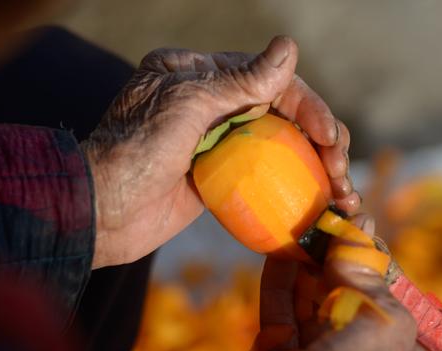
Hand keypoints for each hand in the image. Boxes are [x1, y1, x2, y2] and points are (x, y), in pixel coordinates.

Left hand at [83, 36, 359, 268]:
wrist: (100, 212)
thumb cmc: (135, 151)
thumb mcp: (187, 107)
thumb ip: (240, 82)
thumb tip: (289, 46)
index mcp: (198, 74)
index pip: (269, 80)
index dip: (307, 105)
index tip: (329, 137)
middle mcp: (211, 102)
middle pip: (281, 112)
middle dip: (320, 138)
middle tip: (341, 169)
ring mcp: (216, 141)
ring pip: (279, 144)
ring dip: (315, 166)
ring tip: (342, 191)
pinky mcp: (218, 176)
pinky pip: (265, 174)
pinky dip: (293, 185)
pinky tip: (319, 201)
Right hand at [218, 216, 431, 350]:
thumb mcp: (381, 331)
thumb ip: (371, 281)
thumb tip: (359, 232)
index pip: (400, 313)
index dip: (386, 272)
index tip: (368, 235)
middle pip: (353, 300)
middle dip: (344, 259)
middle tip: (333, 217)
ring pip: (314, 301)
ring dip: (310, 263)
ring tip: (306, 223)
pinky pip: (281, 311)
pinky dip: (280, 278)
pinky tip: (280, 248)